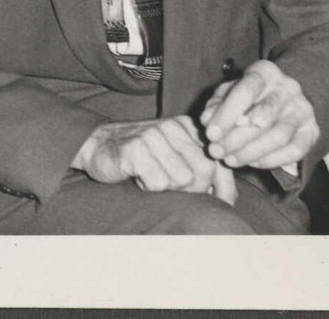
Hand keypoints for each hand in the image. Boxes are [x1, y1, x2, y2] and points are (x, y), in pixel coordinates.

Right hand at [71, 117, 237, 200]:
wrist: (99, 145)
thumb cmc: (143, 158)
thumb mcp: (176, 159)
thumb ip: (203, 172)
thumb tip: (229, 200)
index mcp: (188, 128)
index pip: (219, 161)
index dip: (223, 188)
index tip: (219, 202)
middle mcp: (173, 127)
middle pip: (204, 171)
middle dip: (193, 190)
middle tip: (174, 190)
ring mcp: (154, 135)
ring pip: (182, 178)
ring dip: (168, 189)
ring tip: (153, 178)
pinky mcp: (136, 148)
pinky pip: (158, 182)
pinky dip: (149, 188)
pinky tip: (138, 177)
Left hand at [198, 60, 319, 169]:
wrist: (285, 99)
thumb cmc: (250, 95)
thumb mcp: (230, 91)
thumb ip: (216, 104)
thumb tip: (207, 120)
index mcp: (265, 71)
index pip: (245, 91)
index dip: (226, 115)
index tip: (210, 134)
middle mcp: (288, 88)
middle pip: (263, 116)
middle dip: (235, 138)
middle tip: (216, 152)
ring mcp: (303, 110)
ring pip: (278, 136)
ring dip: (250, 152)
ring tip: (229, 160)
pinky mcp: (312, 131)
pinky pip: (293, 151)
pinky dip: (270, 160)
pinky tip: (251, 163)